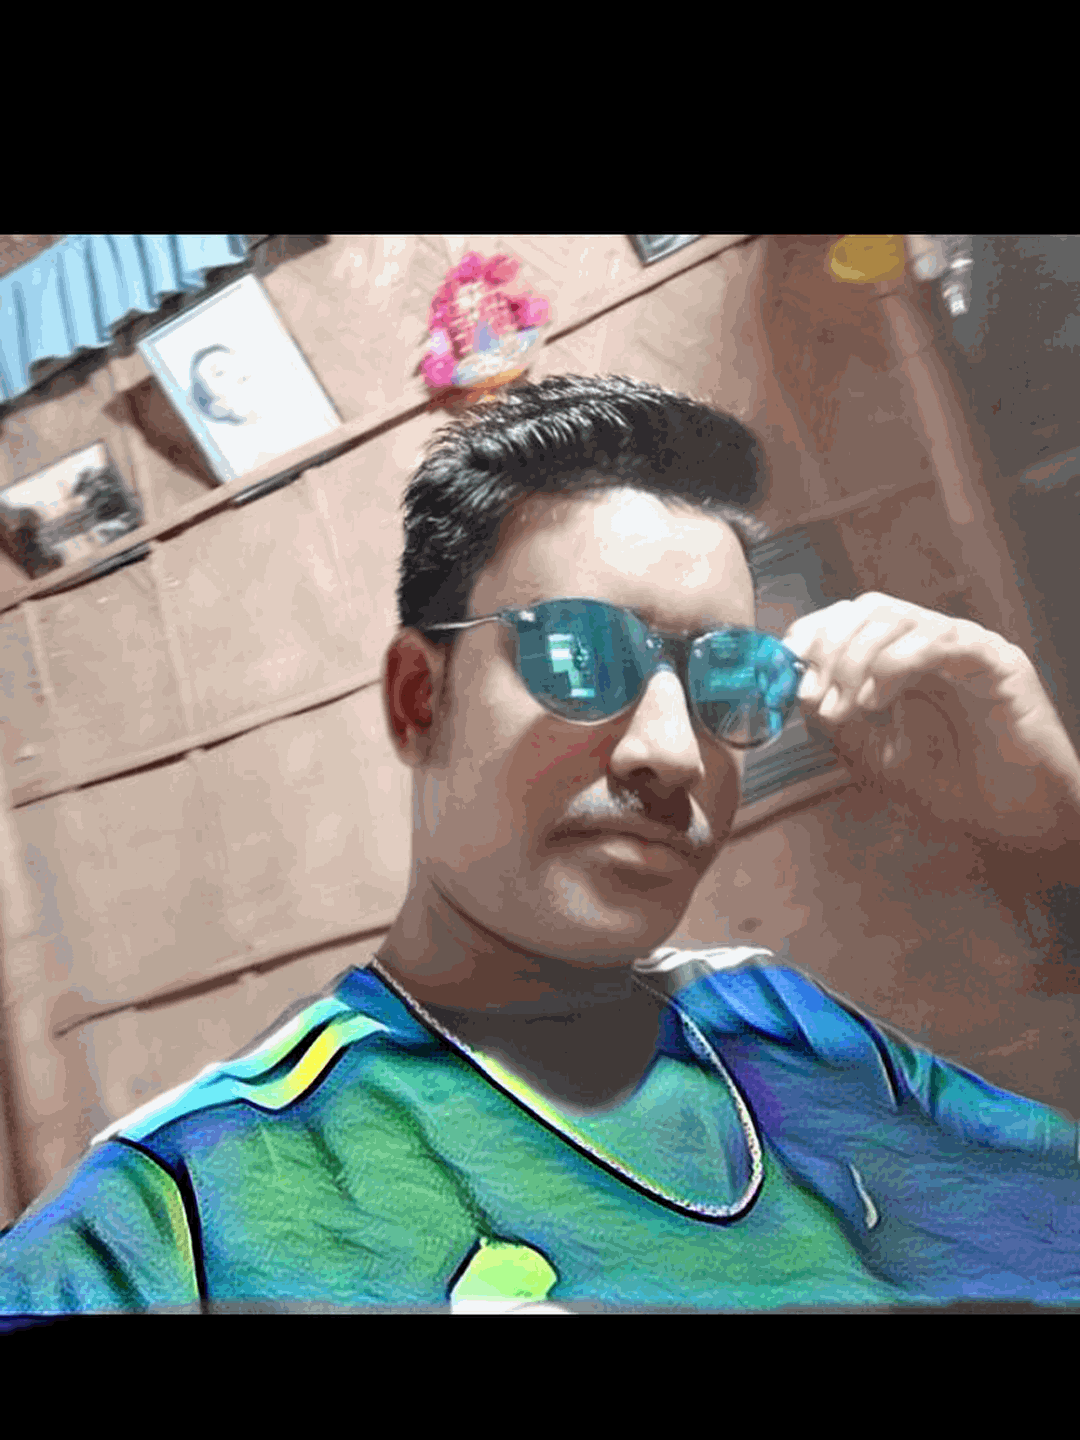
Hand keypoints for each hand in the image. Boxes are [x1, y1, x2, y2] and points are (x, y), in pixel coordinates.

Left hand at [782, 593, 1079, 844]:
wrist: (1016, 822)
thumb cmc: (952, 789)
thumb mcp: (875, 758)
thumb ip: (838, 724)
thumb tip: (799, 693)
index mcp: (905, 659)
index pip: (852, 618)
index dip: (814, 633)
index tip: (789, 668)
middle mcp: (935, 643)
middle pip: (869, 609)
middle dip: (830, 647)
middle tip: (815, 696)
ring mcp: (967, 647)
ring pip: (898, 618)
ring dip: (855, 658)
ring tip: (845, 707)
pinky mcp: (998, 661)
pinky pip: (940, 640)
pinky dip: (896, 664)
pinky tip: (876, 702)